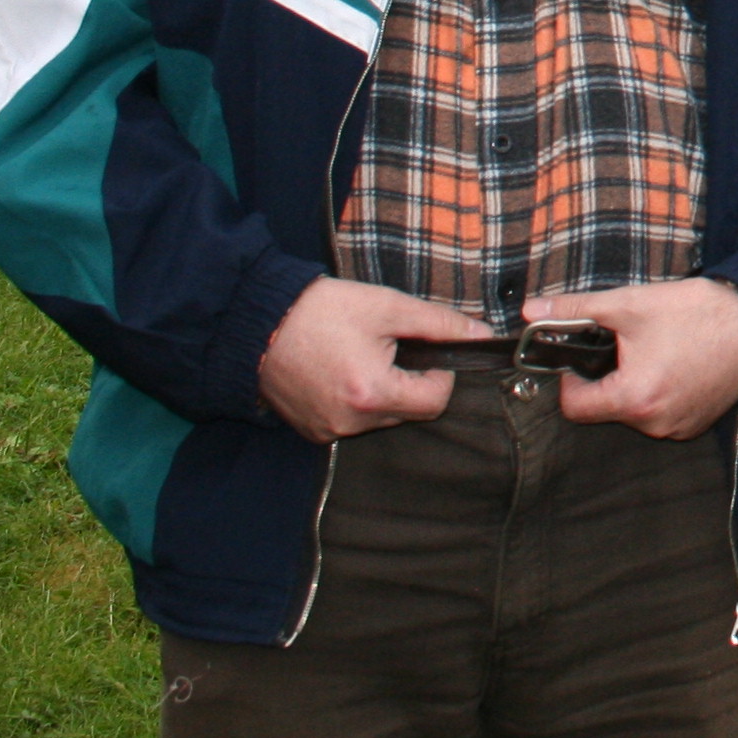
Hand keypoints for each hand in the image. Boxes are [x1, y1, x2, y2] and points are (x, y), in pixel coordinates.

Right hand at [255, 277, 491, 443]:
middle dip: (411, 381)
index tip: (427, 352)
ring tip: (361, 356)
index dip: (442, 374)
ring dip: (384, 391)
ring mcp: (327, 430)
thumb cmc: (321, 310)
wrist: (256, 322)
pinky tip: (342, 371)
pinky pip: (352, 422)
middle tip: (391, 348)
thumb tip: (481, 334)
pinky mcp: (311, 430)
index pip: (436, 402)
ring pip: (381, 417)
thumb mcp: (387, 307)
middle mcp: (350, 422)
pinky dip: (357, 400)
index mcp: (372, 394)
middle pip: (409, 412)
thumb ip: (440, 323)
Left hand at [528, 277, 737, 438]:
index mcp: (633, 398)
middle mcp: (655, 423)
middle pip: (605, 409)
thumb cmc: (697, 312)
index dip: (572, 377)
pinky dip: (662, 394)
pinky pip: (661, 416)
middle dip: (608, 378)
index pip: (574, 406)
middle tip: (630, 344)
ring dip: (636, 387)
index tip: (588, 353)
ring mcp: (678, 428)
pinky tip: (679, 366)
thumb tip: (531, 311)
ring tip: (659, 352)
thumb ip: (575, 310)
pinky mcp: (697, 426)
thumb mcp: (630, 304)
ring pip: (634, 412)